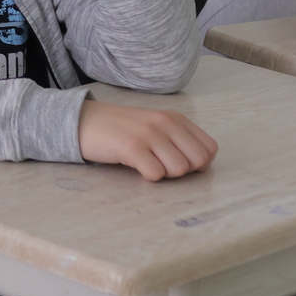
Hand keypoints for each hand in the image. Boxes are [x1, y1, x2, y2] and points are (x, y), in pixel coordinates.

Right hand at [77, 100, 217, 180]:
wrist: (86, 121)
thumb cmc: (123, 129)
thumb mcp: (156, 126)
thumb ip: (180, 140)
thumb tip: (202, 166)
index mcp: (175, 118)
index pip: (210, 148)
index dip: (199, 164)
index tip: (180, 163)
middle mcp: (165, 122)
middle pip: (198, 161)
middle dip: (184, 171)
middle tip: (162, 165)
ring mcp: (149, 134)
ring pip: (179, 169)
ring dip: (165, 174)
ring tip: (147, 163)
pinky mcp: (132, 147)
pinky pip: (156, 174)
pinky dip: (148, 176)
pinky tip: (136, 166)